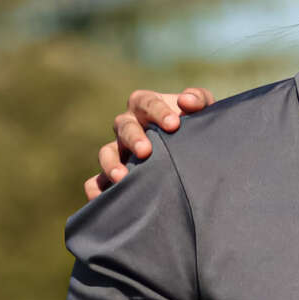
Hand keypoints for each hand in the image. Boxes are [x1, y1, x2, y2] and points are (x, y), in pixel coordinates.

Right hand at [85, 86, 208, 198]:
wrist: (195, 150)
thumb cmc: (195, 124)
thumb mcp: (202, 109)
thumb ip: (198, 99)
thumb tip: (186, 101)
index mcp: (146, 105)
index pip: (146, 103)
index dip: (158, 112)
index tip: (174, 124)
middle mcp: (128, 126)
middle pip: (124, 127)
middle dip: (133, 138)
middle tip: (146, 151)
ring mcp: (120, 150)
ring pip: (106, 152)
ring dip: (111, 164)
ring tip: (122, 178)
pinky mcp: (115, 173)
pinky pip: (96, 181)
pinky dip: (96, 189)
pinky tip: (101, 200)